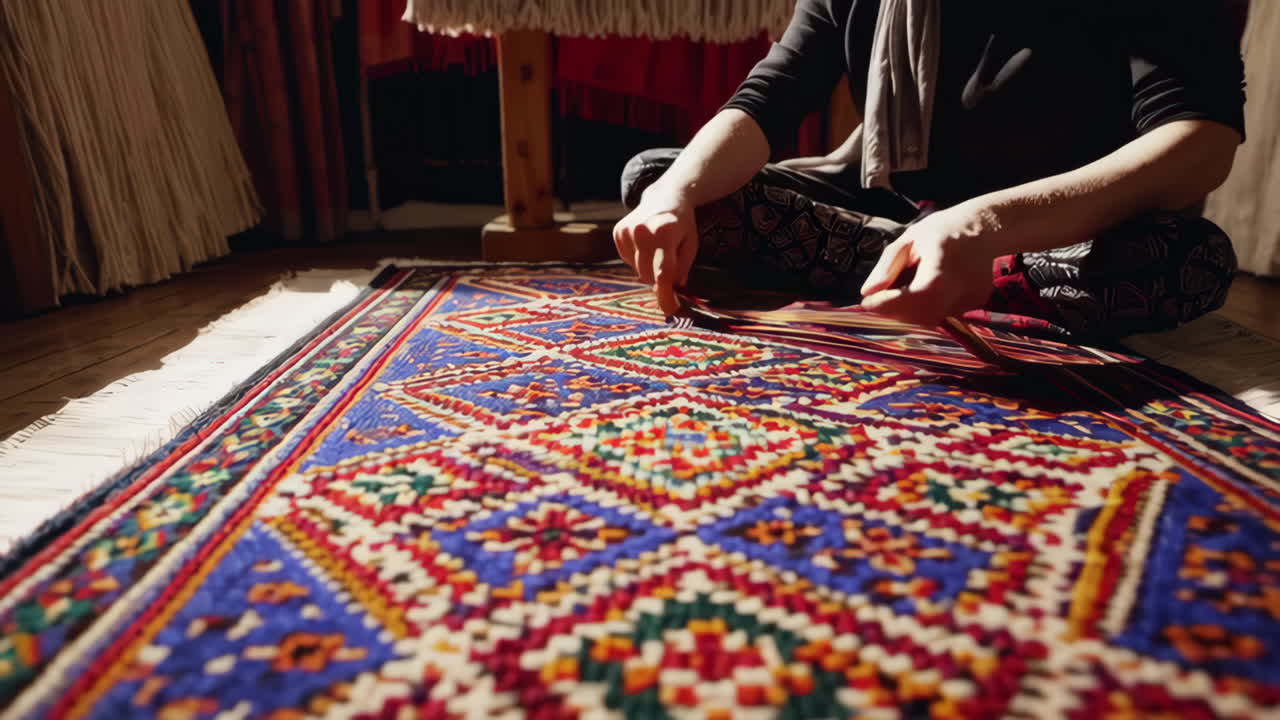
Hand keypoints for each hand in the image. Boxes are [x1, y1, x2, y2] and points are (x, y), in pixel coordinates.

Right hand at [613, 187, 698, 315]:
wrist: (666, 195)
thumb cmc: (682, 223)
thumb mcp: (690, 243)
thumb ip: (682, 267)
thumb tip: (673, 289)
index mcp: (665, 234)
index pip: (663, 273)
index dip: (666, 294)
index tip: (669, 309)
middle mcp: (643, 231)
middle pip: (647, 274)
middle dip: (658, 279)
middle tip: (668, 270)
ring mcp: (628, 230)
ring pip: (636, 269)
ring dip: (648, 267)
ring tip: (657, 248)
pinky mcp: (619, 231)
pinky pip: (627, 259)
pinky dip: (637, 258)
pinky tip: (646, 244)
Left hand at [859, 202, 1002, 326]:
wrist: (989, 227)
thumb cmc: (945, 229)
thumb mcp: (910, 238)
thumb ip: (887, 266)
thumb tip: (867, 292)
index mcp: (942, 268)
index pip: (909, 299)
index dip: (884, 304)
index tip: (866, 302)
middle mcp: (960, 289)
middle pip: (918, 315)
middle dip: (893, 311)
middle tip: (878, 300)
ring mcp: (970, 301)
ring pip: (929, 319)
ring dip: (907, 313)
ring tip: (899, 292)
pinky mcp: (974, 306)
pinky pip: (941, 315)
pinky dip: (924, 309)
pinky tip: (920, 292)